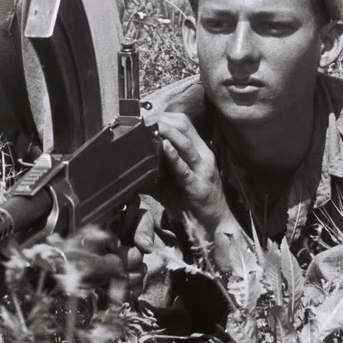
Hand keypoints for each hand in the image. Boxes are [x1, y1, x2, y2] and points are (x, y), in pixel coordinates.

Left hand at [148, 110, 232, 231]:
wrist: (213, 226)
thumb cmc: (191, 202)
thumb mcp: (173, 181)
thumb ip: (154, 170)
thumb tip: (129, 165)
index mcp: (198, 151)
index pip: (182, 122)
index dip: (162, 116)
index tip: (143, 117)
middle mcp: (203, 156)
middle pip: (184, 126)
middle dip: (161, 120)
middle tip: (142, 122)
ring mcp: (202, 171)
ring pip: (186, 144)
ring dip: (166, 132)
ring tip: (151, 127)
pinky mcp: (198, 188)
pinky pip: (185, 170)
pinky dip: (174, 157)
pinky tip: (164, 147)